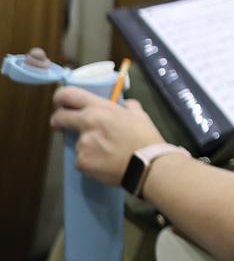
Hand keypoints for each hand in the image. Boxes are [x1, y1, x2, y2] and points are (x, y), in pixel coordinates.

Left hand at [51, 87, 165, 186]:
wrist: (147, 165)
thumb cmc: (145, 137)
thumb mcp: (140, 115)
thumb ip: (128, 107)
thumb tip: (124, 105)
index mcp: (100, 109)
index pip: (69, 95)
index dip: (60, 97)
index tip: (60, 103)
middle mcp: (86, 124)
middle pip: (60, 118)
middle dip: (58, 121)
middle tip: (63, 125)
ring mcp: (82, 144)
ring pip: (77, 143)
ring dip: (87, 146)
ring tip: (106, 152)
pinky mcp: (81, 162)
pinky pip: (82, 160)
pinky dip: (91, 161)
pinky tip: (105, 163)